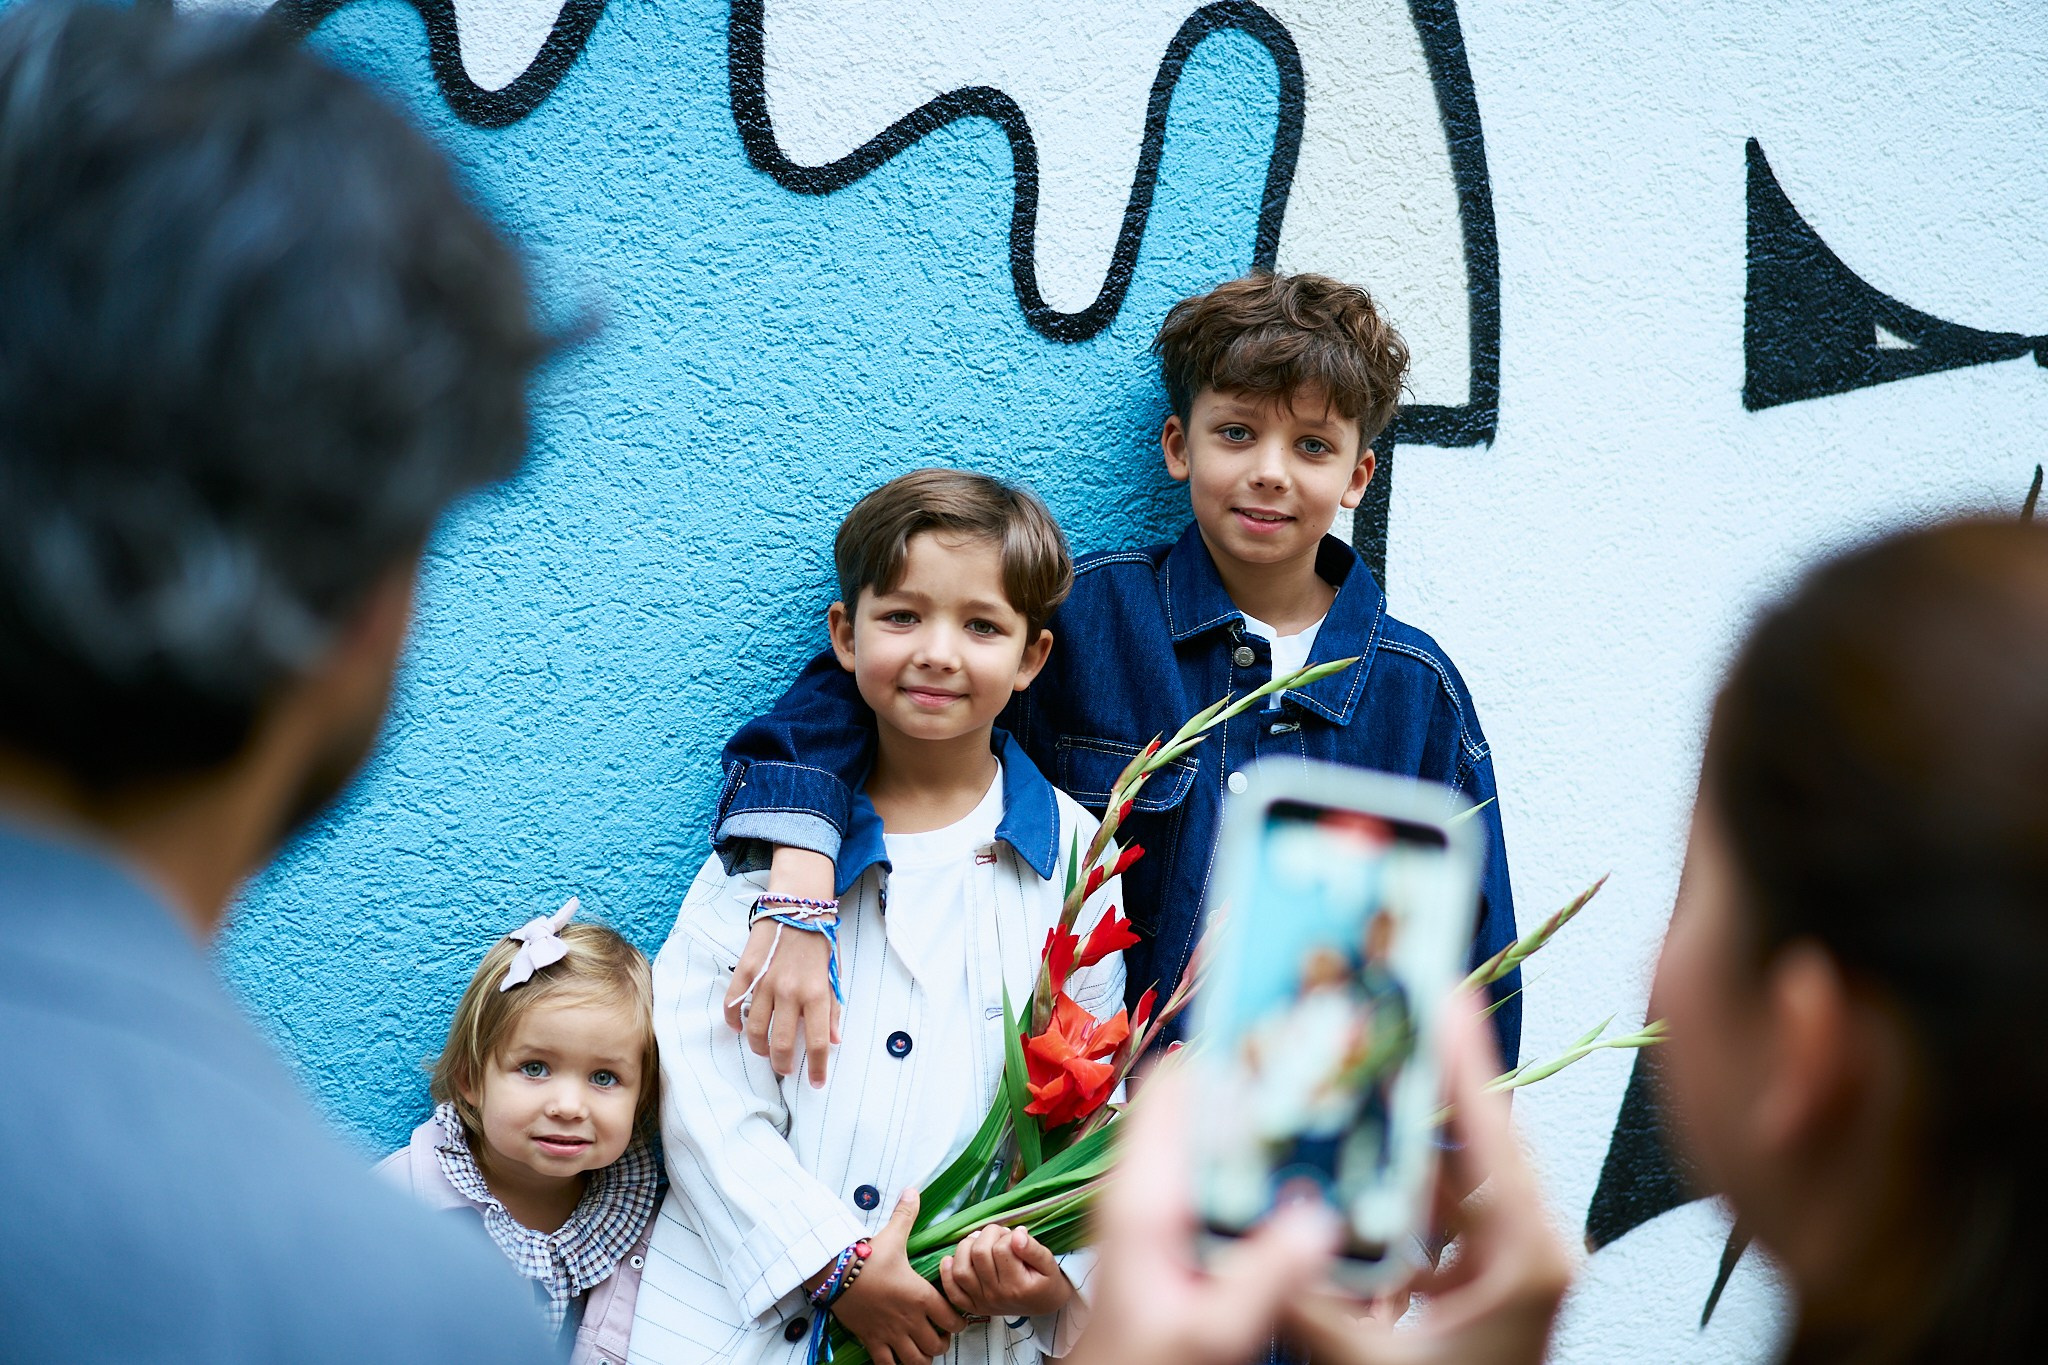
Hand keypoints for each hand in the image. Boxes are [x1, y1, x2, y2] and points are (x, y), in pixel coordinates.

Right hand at [721, 846, 841, 1085]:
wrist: (797, 904)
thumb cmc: (820, 939)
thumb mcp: (835, 974)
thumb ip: (834, 1009)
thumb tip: (834, 1040)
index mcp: (816, 993)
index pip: (816, 1042)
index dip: (817, 1069)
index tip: (816, 1083)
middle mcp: (789, 992)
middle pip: (780, 1043)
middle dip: (782, 1064)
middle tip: (785, 1068)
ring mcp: (764, 982)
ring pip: (754, 1030)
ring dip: (759, 1047)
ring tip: (765, 1050)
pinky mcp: (745, 971)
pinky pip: (733, 1006)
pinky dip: (734, 1022)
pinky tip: (741, 1028)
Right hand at [830, 1189, 967, 1364]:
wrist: (834, 1272)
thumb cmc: (867, 1256)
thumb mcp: (891, 1235)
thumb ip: (906, 1214)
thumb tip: (913, 1190)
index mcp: (921, 1296)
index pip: (953, 1320)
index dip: (959, 1322)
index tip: (955, 1317)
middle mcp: (909, 1319)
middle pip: (937, 1346)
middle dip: (942, 1343)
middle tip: (938, 1333)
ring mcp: (890, 1334)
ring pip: (916, 1361)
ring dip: (922, 1357)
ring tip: (920, 1347)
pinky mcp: (871, 1341)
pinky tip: (897, 1358)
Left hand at [939, 1224, 1072, 1318]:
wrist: (1044, 1304)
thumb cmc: (1046, 1281)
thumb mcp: (1049, 1264)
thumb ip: (1033, 1249)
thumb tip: (1017, 1234)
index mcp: (1017, 1286)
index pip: (1002, 1248)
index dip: (1007, 1234)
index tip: (1016, 1236)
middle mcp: (996, 1296)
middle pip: (979, 1254)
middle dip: (988, 1234)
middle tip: (1000, 1234)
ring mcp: (982, 1302)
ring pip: (961, 1269)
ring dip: (966, 1247)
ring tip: (980, 1241)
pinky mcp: (973, 1306)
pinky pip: (952, 1290)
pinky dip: (946, 1273)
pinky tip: (950, 1258)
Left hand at [1064, 1061, 1342, 1364]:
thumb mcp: (1209, 1332)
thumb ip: (1262, 1278)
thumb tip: (1319, 1221)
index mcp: (1142, 1195)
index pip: (1172, 1086)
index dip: (1225, 1053)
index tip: (1285, 1039)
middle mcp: (1144, 1186)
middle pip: (1201, 1103)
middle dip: (1259, 1087)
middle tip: (1324, 1078)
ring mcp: (1157, 1204)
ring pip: (1212, 1137)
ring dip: (1263, 1127)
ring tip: (1326, 1121)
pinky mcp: (1173, 1227)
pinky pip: (1218, 1174)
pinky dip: (1258, 1167)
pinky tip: (1303, 1185)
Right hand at [1279, 993, 1573, 1364]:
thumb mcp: (1369, 1363)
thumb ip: (1307, 1296)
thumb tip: (1247, 1233)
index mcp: (1528, 1261)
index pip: (1493, 1137)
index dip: (1462, 1060)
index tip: (1439, 994)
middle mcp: (1535, 1250)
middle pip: (1472, 1141)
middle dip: (1414, 1083)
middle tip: (1375, 1016)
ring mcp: (1516, 1265)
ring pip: (1453, 1174)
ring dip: (1398, 1135)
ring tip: (1349, 1079)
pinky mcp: (1490, 1281)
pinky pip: (1443, 1212)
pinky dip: (1396, 1189)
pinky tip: (1349, 1168)